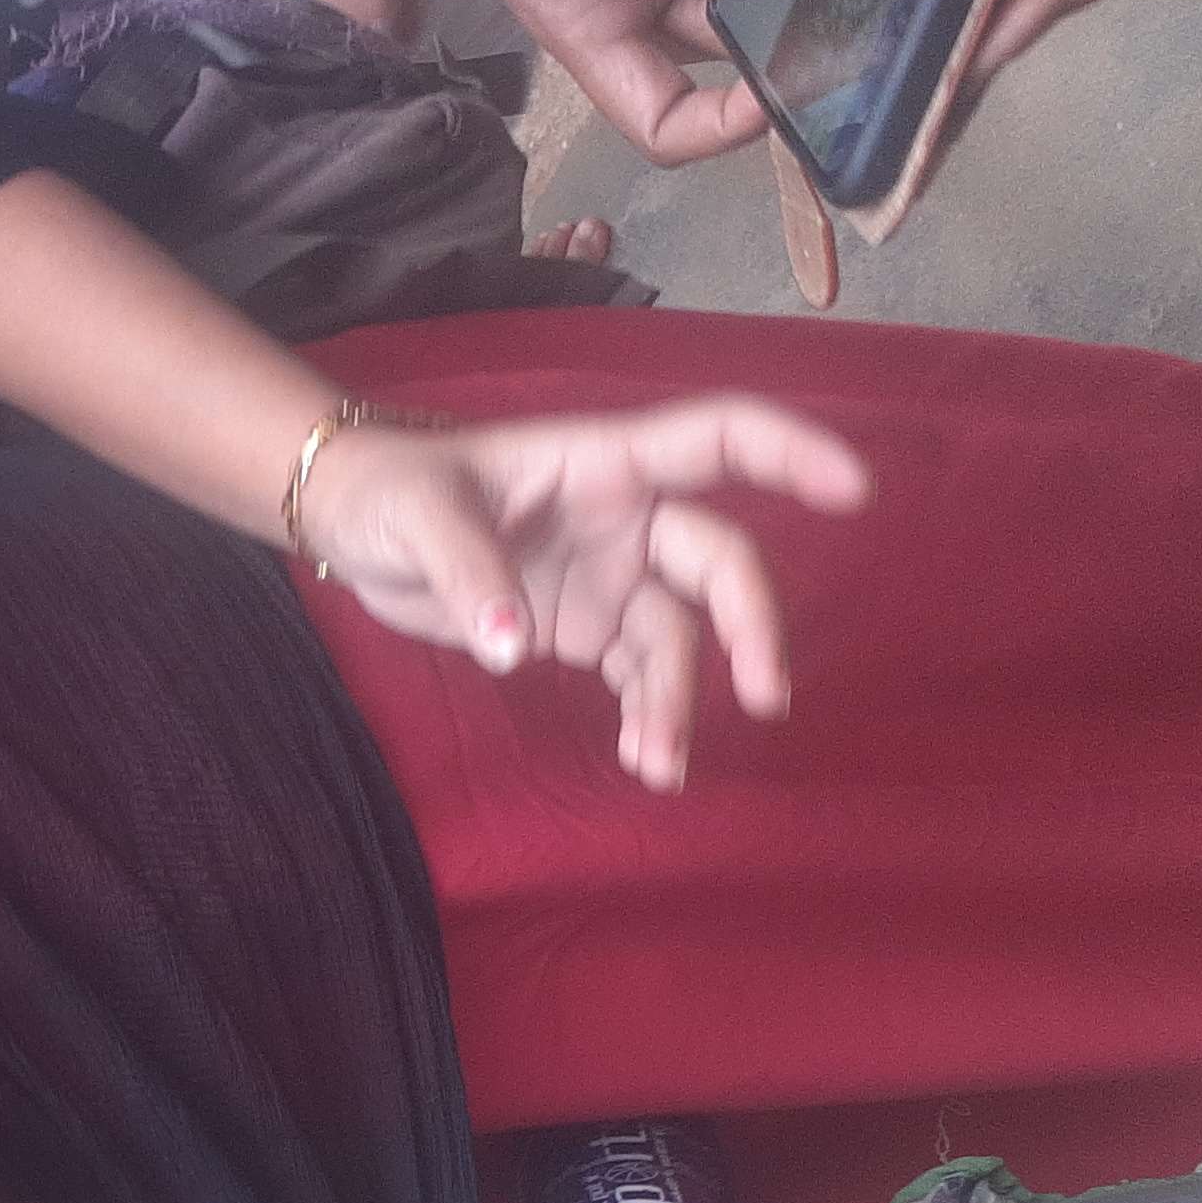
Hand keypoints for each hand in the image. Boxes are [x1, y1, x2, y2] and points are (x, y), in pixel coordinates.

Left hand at [296, 398, 874, 788]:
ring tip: (661, 763)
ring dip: (682, 697)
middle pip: (718, 561)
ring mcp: (610, 575)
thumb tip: (513, 648)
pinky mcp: (584, 627)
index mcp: (603, 462)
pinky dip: (649, 714)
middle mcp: (625, 516)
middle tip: (764, 696)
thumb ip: (469, 575)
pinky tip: (646, 759)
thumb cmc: (389, 491)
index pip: (720, 439)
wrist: (349, 525)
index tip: (853, 492)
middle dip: (749, 626)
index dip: (790, 453)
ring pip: (681, 635)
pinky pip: (639, 672)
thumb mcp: (416, 520)